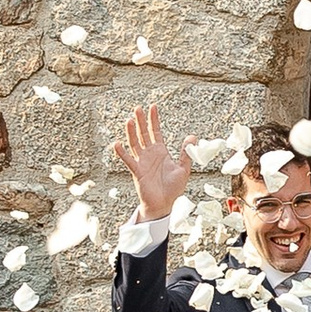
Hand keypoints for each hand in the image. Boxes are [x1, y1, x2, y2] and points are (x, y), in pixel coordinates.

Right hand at [113, 103, 189, 225]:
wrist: (164, 204)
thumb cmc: (172, 188)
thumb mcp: (183, 169)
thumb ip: (186, 153)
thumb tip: (192, 137)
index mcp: (161, 152)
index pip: (155, 132)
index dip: (154, 120)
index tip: (153, 107)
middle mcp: (150, 154)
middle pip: (143, 134)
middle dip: (141, 121)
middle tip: (138, 108)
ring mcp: (142, 162)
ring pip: (135, 144)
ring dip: (131, 132)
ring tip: (129, 120)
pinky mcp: (137, 172)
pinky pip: (129, 160)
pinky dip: (122, 153)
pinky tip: (117, 144)